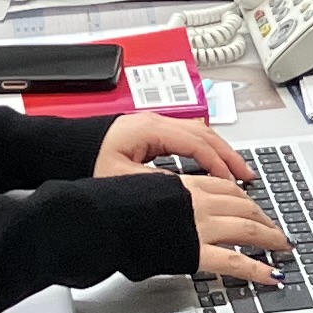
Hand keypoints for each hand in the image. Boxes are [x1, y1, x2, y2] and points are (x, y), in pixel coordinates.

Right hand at [97, 117, 283, 282]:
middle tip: (276, 228)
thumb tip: (168, 211)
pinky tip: (271, 275)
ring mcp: (202, 226)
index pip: (228, 188)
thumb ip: (164, 200)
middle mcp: (200, 201)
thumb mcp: (144, 193)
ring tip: (282, 248)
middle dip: (265, 218)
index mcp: (186, 185)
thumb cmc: (113, 209)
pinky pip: (236, 261)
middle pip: (245, 206)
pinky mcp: (198, 251)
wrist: (103, 219)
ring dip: (270, 239)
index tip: (254, 205)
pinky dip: (258, 269)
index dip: (246, 198)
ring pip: (248, 229)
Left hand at [98, 113, 247, 180]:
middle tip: (248, 176)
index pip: (197, 144)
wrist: (63, 150)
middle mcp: (156, 122)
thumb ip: (156, 183)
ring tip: (238, 172)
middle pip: (205, 134)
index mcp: (150, 130)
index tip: (232, 184)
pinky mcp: (151, 133)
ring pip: (199, 134)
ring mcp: (155, 126)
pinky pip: (189, 138)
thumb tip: (189, 189)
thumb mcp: (121, 178)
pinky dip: (206, 151)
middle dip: (229, 156)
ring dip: (221, 152)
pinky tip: (213, 164)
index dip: (218, 164)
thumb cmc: (86, 161)